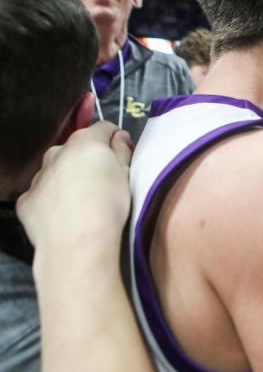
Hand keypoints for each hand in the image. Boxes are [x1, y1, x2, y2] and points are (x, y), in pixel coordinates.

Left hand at [16, 121, 132, 252]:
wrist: (77, 243)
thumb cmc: (109, 206)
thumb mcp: (126, 175)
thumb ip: (121, 150)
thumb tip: (118, 136)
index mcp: (85, 142)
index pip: (104, 128)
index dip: (116, 140)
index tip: (123, 155)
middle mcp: (57, 153)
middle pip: (77, 149)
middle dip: (90, 159)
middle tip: (104, 182)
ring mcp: (39, 177)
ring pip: (57, 170)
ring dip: (69, 178)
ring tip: (83, 202)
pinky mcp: (27, 200)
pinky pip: (43, 193)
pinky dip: (53, 199)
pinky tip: (64, 215)